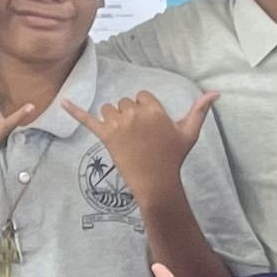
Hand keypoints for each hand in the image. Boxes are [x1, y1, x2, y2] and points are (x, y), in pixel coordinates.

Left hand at [70, 88, 216, 211]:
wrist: (156, 182)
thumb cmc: (173, 158)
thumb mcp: (189, 133)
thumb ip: (200, 110)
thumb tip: (216, 93)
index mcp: (154, 110)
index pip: (142, 96)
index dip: (145, 110)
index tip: (149, 128)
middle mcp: (135, 114)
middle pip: (125, 102)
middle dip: (129, 116)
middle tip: (138, 138)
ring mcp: (119, 125)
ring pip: (109, 110)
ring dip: (114, 120)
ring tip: (124, 139)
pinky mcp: (105, 137)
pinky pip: (88, 120)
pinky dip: (74, 111)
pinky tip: (60, 102)